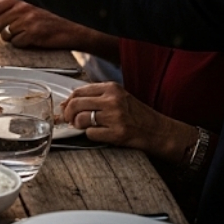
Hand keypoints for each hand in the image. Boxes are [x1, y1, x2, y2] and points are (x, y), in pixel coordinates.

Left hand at [0, 0, 117, 57]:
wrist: (76, 25)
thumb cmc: (55, 14)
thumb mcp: (32, 2)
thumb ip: (12, 2)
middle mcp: (21, 7)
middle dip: (0, 30)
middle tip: (9, 32)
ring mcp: (27, 20)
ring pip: (5, 35)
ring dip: (12, 37)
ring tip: (25, 34)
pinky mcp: (34, 33)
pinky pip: (17, 43)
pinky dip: (23, 44)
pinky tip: (32, 39)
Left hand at [59, 82, 193, 161]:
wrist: (158, 130)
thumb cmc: (135, 114)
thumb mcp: (117, 98)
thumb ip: (95, 97)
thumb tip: (66, 104)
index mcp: (111, 88)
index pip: (78, 91)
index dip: (68, 102)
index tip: (65, 109)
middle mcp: (113, 100)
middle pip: (76, 104)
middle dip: (68, 115)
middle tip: (70, 121)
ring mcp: (116, 116)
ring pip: (81, 119)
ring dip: (79, 126)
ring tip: (85, 127)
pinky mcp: (118, 133)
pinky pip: (91, 134)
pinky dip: (91, 135)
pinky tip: (100, 133)